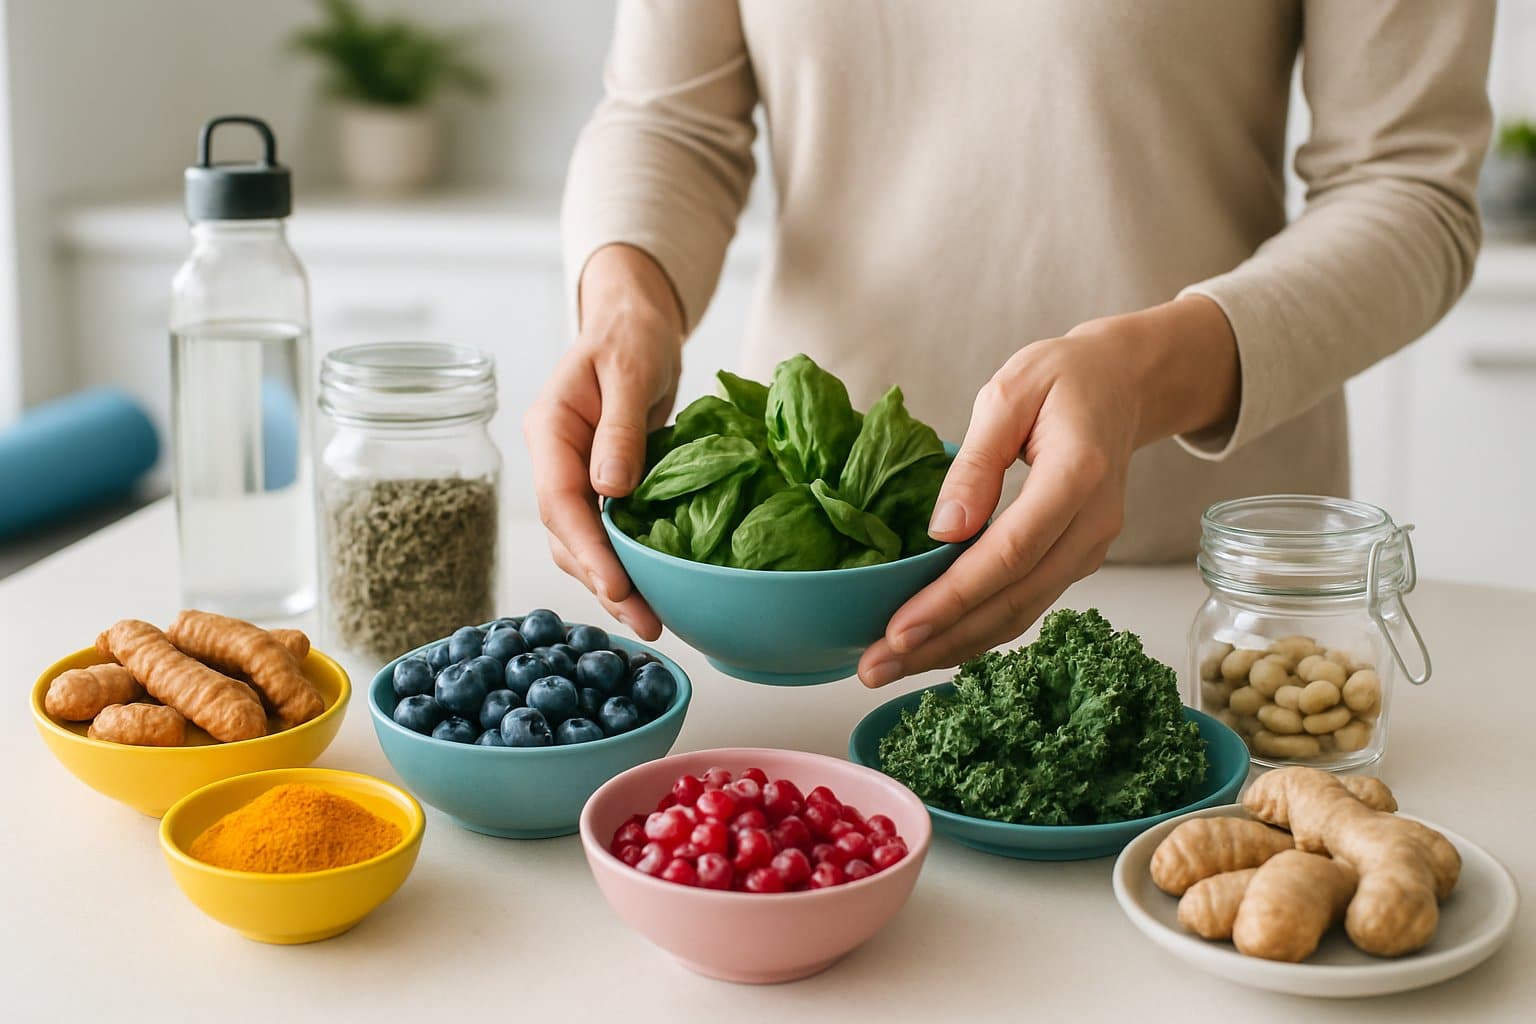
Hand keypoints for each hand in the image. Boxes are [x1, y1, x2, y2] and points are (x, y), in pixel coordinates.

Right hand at [525, 245, 684, 638]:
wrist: (636, 322)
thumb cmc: (631, 334)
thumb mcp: (629, 368)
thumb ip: (619, 427)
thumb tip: (609, 489)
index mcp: (549, 429)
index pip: (559, 501)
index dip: (587, 549)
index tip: (617, 586)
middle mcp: (555, 459)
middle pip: (568, 535)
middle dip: (603, 582)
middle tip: (647, 622)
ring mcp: (575, 474)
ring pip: (584, 542)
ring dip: (614, 583)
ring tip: (653, 621)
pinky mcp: (601, 485)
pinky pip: (607, 532)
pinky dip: (626, 563)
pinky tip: (653, 591)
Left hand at [857, 296, 1238, 686]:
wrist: (1122, 383)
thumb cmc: (1062, 378)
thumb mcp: (1009, 393)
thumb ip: (976, 462)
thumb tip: (942, 531)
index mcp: (1078, 475)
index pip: (1011, 553)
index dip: (953, 598)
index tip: (898, 630)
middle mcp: (1092, 525)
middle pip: (1014, 600)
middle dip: (941, 640)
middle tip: (875, 668)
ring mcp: (1090, 548)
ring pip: (1020, 613)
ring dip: (954, 646)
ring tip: (889, 667)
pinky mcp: (1078, 559)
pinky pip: (1025, 603)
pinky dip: (977, 629)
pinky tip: (931, 643)